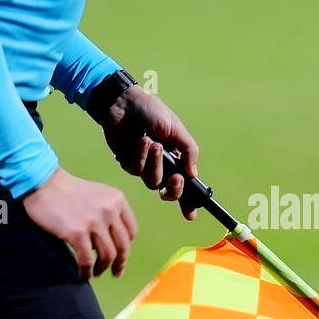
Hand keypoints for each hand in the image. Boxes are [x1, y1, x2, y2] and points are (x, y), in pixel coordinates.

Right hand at [23, 168, 138, 278]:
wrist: (43, 184)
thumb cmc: (69, 190)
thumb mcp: (99, 194)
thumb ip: (110, 212)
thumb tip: (112, 240)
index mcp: (118, 200)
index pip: (131, 231)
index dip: (126, 246)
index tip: (120, 255)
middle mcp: (109, 211)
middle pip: (122, 246)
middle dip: (120, 263)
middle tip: (116, 272)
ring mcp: (94, 223)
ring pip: (107, 255)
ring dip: (103, 268)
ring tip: (96, 272)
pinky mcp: (77, 233)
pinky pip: (87, 260)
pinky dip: (87, 271)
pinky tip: (84, 275)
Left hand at [92, 84, 200, 219]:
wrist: (125, 103)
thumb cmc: (152, 112)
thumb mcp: (177, 129)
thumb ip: (188, 151)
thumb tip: (193, 174)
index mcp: (176, 158)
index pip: (185, 185)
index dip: (188, 202)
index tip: (191, 215)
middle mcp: (161, 166)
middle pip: (168, 192)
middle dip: (174, 189)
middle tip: (176, 178)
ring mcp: (144, 165)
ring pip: (152, 182)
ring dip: (155, 163)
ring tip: (153, 142)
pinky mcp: (128, 162)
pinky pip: (136, 170)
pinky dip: (140, 155)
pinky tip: (140, 141)